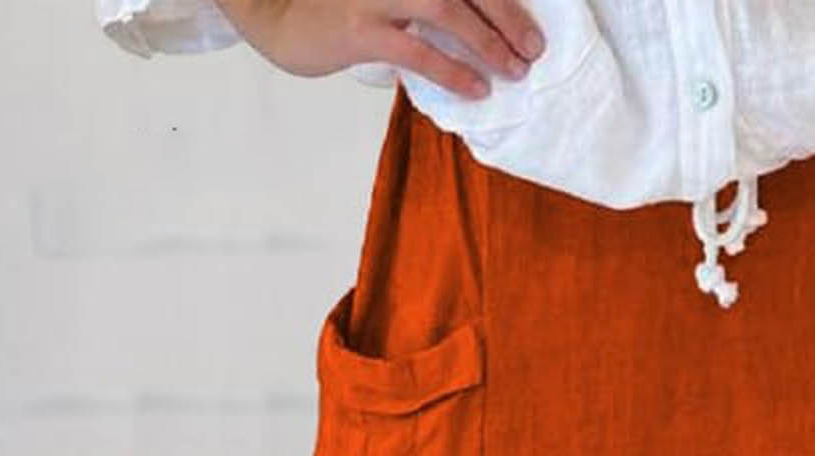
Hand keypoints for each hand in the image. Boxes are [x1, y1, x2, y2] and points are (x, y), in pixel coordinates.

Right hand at [213, 0, 544, 91]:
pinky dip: (454, 70)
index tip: (530, 23)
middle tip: (534, 47)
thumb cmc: (345, 5)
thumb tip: (488, 21)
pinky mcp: (360, 29)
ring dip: (488, 42)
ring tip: (514, 70)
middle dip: (507, 14)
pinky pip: (418, 51)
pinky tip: (477, 88)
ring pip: (448, 9)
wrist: (281, 16)